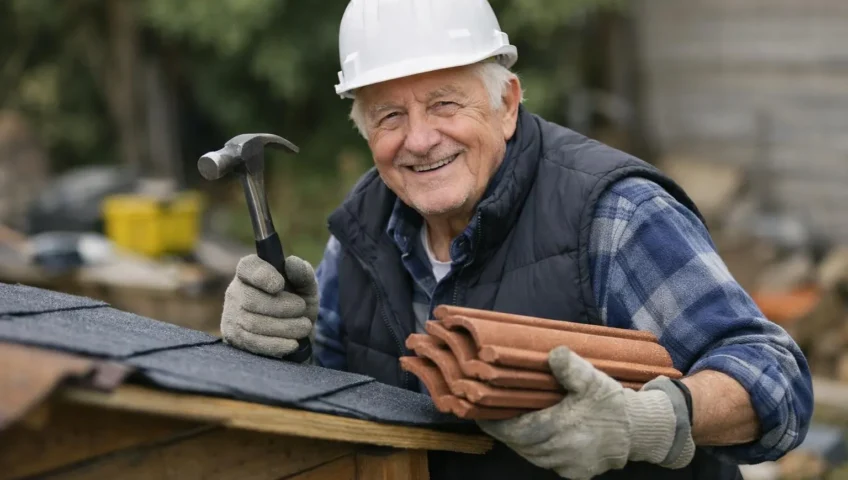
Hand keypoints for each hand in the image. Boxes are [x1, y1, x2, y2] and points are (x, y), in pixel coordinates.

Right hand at [221, 254, 317, 358]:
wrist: (296, 337)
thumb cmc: (298, 306)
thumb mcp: (306, 288)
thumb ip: (303, 274)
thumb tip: (291, 262)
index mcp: (251, 272)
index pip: (248, 267)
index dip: (263, 275)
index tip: (280, 285)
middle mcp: (236, 291)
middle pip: (251, 299)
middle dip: (282, 307)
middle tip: (302, 309)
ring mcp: (232, 316)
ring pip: (253, 323)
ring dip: (285, 327)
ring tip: (304, 327)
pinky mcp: (234, 338)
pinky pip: (252, 342)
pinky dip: (276, 344)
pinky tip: (293, 344)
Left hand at [477, 346, 694, 479]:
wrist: (642, 431)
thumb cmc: (615, 404)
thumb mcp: (594, 379)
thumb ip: (571, 367)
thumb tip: (554, 353)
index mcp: (562, 430)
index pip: (517, 430)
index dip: (496, 422)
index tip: (480, 410)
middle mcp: (562, 453)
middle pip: (520, 444)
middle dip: (504, 428)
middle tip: (490, 410)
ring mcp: (568, 466)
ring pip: (531, 454)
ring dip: (518, 438)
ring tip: (507, 419)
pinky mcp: (575, 472)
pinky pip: (546, 460)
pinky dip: (535, 447)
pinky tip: (532, 432)